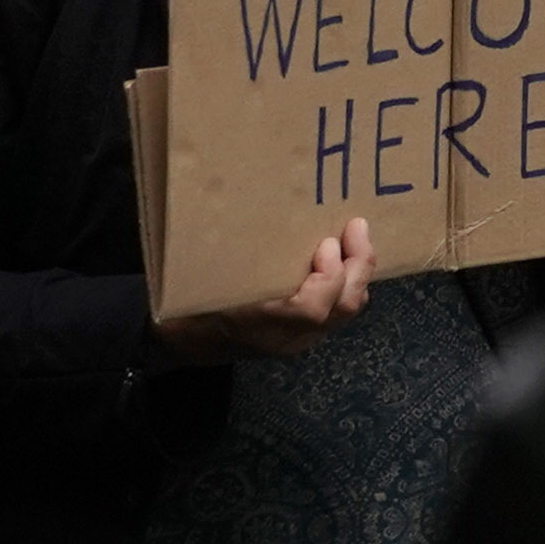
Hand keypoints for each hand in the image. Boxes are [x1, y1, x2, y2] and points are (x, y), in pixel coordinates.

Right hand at [154, 217, 373, 359]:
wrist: (185, 341)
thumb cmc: (191, 298)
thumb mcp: (203, 271)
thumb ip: (233, 249)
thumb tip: (257, 202)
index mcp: (257, 321)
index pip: (311, 309)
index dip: (329, 274)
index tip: (327, 240)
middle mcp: (286, 336)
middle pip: (342, 308)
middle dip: (359, 265)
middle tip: (357, 227)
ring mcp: (297, 340)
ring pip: (345, 312)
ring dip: (357, 273)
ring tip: (356, 240)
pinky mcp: (302, 337)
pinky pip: (337, 312)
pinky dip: (347, 283)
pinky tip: (343, 259)